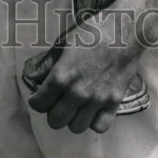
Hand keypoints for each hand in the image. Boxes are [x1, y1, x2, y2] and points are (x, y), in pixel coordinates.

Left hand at [25, 11, 143, 134]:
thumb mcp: (63, 41)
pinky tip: (92, 109)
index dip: (37, 100)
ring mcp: (97, 99)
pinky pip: (100, 126)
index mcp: (62, 75)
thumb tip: (32, 76)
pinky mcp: (114, 101)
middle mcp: (78, 92)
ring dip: (72, 118)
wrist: (125, 30)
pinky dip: (94, 121)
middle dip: (52, 111)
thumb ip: (46, 63)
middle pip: (55, 121)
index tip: (40, 96)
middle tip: (56, 101)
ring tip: (74, 106)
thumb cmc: (93, 31)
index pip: (39, 104)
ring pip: (76, 127)